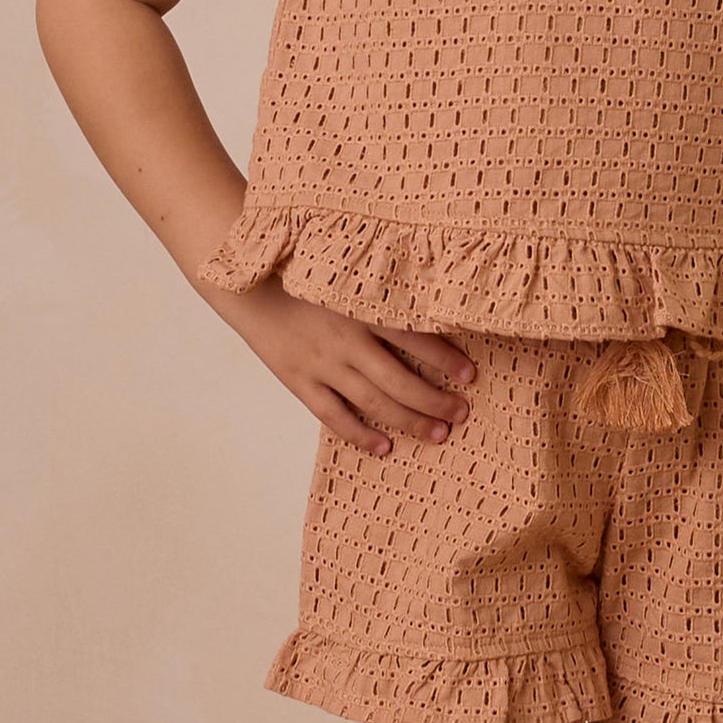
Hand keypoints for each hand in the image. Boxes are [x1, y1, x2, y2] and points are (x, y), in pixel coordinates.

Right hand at [208, 278, 477, 456]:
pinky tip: (384, 446)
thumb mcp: (348, 279)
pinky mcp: (300, 381)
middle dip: (434, 399)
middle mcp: (346, 337)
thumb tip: (428, 307)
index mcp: (362, 307)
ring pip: (373, 400)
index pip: (414, 336)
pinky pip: (333, 415)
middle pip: (399, 378)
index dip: (445, 358)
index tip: (471, 375)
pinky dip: (359, 433)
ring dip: (408, 420)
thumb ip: (382, 294)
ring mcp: (322, 363)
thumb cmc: (306, 276)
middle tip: (462, 413)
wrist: (251, 285)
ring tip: (439, 434)